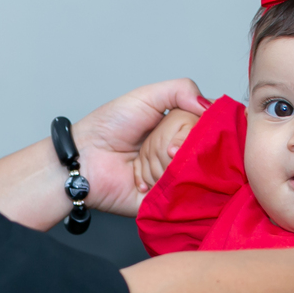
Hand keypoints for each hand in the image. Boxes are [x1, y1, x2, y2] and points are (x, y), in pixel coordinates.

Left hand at [73, 80, 207, 215]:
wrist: (83, 159)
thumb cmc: (109, 127)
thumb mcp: (145, 96)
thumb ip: (180, 90)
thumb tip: (209, 106)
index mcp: (182, 129)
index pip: (209, 126)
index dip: (201, 125)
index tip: (185, 123)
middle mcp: (182, 154)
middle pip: (203, 149)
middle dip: (176, 143)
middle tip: (156, 145)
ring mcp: (176, 178)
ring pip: (192, 171)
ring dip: (163, 163)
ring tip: (141, 161)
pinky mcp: (167, 202)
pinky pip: (180, 194)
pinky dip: (160, 182)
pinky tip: (143, 180)